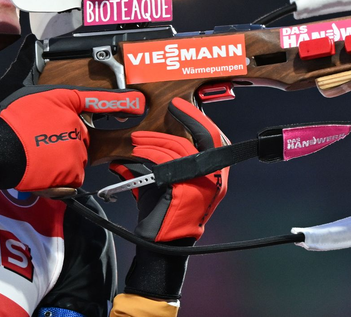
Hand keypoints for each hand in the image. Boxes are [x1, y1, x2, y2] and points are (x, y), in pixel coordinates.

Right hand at [0, 86, 145, 195]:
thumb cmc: (9, 121)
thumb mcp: (28, 94)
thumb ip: (49, 89)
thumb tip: (50, 72)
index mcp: (67, 103)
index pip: (98, 100)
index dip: (120, 101)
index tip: (139, 103)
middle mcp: (77, 126)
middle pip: (79, 135)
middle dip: (63, 139)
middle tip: (37, 141)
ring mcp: (76, 150)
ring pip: (74, 156)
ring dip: (60, 159)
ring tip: (35, 156)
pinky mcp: (73, 173)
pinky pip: (70, 176)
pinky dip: (59, 178)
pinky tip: (40, 170)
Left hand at [110, 97, 228, 300]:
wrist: (161, 244)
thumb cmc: (164, 212)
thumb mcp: (167, 181)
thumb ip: (161, 161)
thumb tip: (140, 144)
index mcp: (215, 174)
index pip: (213, 137)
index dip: (197, 118)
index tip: (179, 106)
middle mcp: (215, 178)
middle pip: (200, 137)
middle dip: (180, 121)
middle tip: (163, 114)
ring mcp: (202, 184)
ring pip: (177, 148)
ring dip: (152, 141)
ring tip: (136, 142)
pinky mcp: (184, 190)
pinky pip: (164, 163)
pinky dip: (147, 155)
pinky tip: (134, 156)